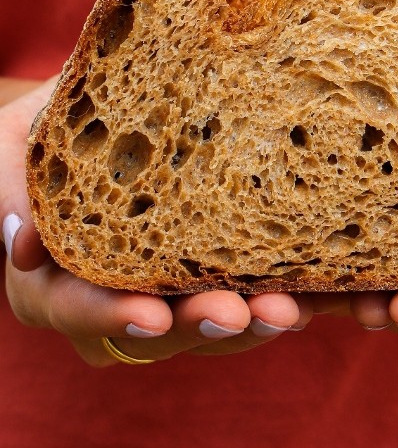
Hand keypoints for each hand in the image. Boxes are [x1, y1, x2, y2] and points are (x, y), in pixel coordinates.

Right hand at [1, 81, 311, 366]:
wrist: (105, 118)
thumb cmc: (55, 129)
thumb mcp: (18, 140)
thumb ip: (13, 184)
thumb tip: (24, 245)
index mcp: (59, 279)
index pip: (79, 310)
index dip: (113, 317)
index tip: (152, 315)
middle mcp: (119, 297)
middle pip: (159, 329)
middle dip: (202, 322)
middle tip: (243, 313)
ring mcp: (172, 289)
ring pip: (213, 321)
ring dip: (254, 319)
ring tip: (291, 306)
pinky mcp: (218, 269)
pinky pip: (251, 290)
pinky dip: (284, 290)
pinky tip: (317, 284)